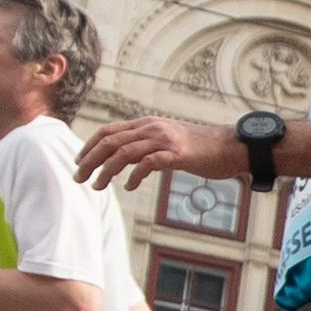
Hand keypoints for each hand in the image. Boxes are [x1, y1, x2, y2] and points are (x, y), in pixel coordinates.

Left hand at [75, 114, 239, 192]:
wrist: (232, 147)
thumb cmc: (201, 149)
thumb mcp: (167, 142)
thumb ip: (145, 147)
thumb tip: (122, 160)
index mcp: (147, 123)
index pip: (108, 131)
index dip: (89, 146)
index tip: (79, 162)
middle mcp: (152, 128)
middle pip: (109, 141)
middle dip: (89, 160)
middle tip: (79, 178)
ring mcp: (164, 139)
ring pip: (123, 152)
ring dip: (106, 171)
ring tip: (98, 186)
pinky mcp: (177, 153)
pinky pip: (147, 163)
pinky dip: (134, 176)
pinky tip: (130, 187)